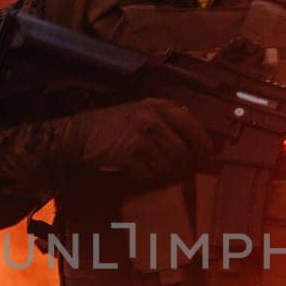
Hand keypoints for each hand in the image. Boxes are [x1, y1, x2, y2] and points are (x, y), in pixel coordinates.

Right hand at [59, 98, 212, 185]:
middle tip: (177, 169)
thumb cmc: (107, 125)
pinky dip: (144, 179)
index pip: (190, 122)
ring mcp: (141, 138)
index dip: (203, 140)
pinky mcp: (130, 156)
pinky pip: (149, 175)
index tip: (208, 151)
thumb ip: (162, 117)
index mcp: (155, 106)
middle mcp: (151, 120)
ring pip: (167, 165)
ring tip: (150, 170)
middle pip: (182, 150)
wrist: (77, 136)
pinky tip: (136, 175)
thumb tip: (191, 132)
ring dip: (161, 173)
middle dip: (181, 164)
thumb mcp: (136, 110)